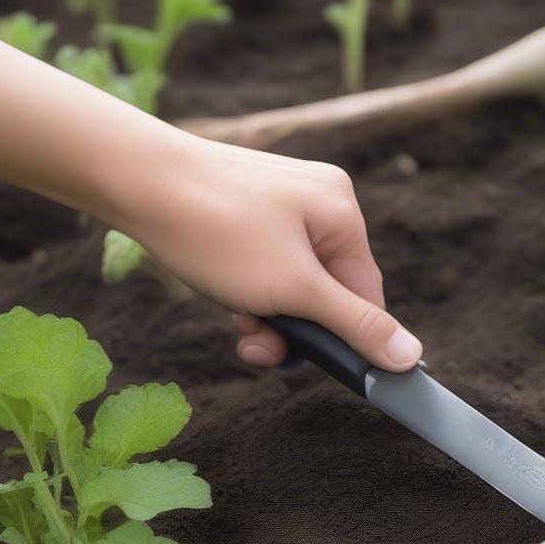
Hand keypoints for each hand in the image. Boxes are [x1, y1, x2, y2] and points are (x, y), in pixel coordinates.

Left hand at [0, 12, 420, 372]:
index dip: (341, 338)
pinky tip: (227, 302)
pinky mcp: (249, 211)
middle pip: (328, 292)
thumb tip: (412, 358)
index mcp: (343, 211)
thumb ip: (354, 327)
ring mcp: (283, 204)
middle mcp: (321, 201)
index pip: (365, 296)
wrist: (133, 181)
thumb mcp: (294, 290)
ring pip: (293, 285)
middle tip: (260, 348)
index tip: (310, 363)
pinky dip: (250, 295)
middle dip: (294, 329)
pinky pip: (267, 268)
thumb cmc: (216, 231)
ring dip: (269, 318)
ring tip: (239, 326)